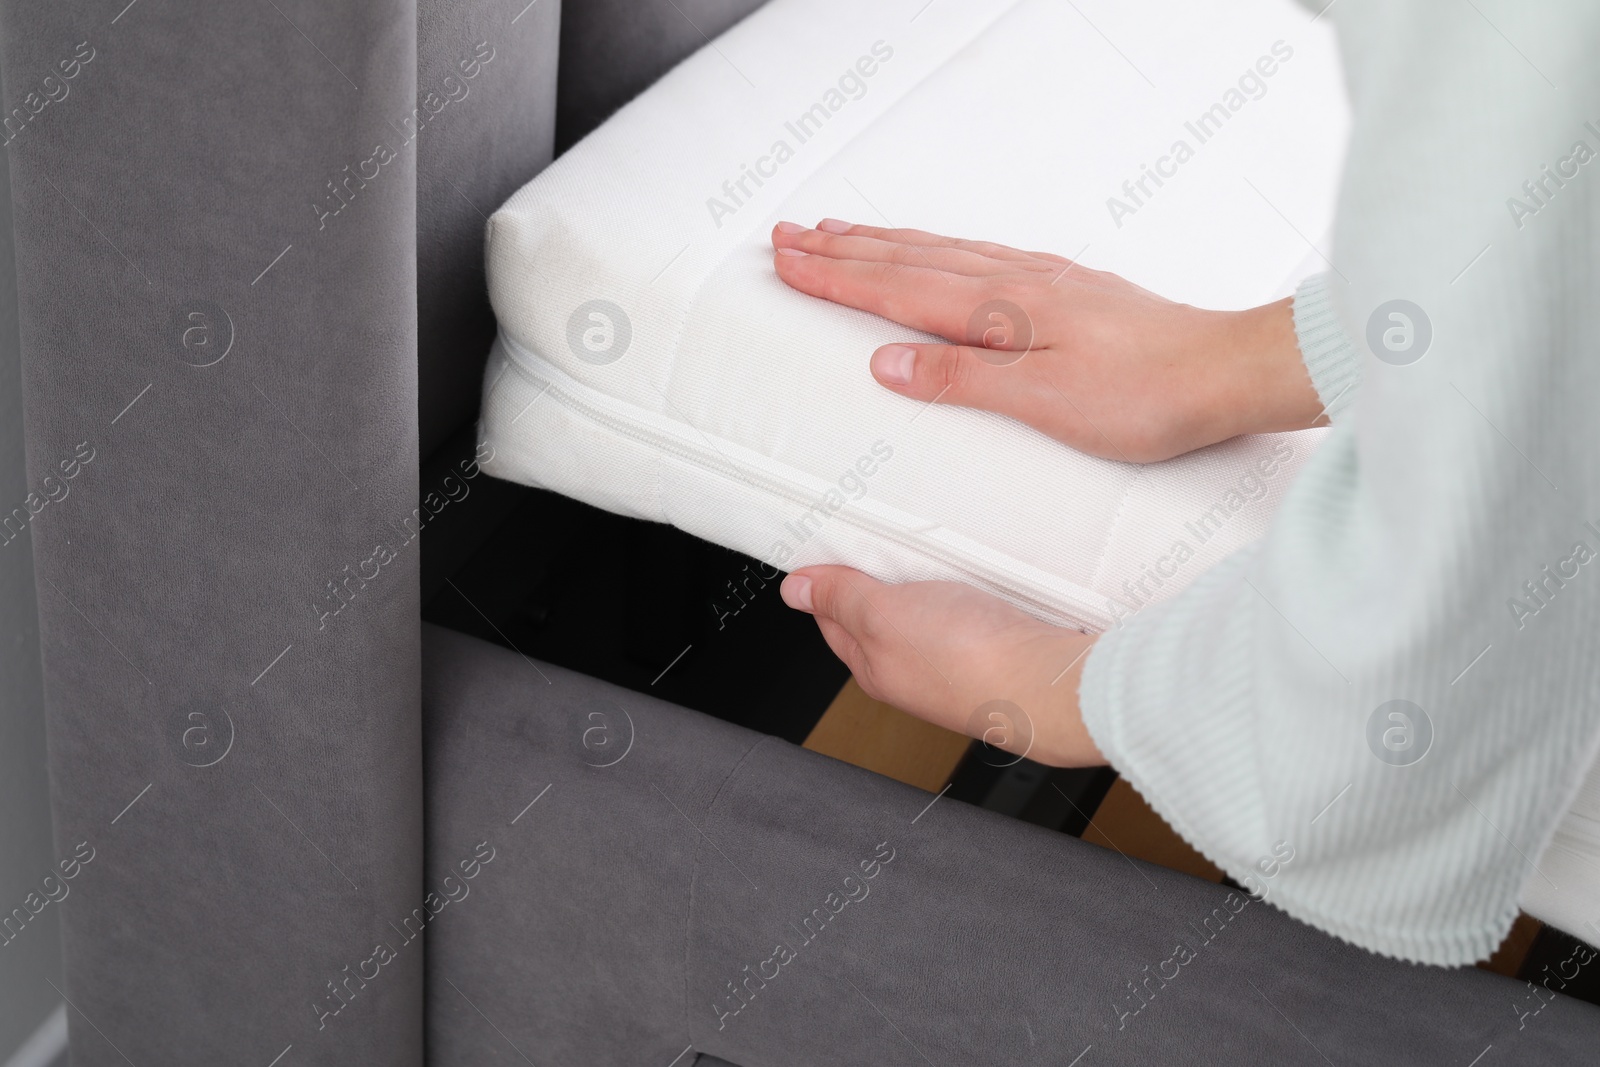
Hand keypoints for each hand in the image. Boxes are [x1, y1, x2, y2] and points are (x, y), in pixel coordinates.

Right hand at [772, 219, 1321, 462]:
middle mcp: (1017, 282)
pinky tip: (936, 250)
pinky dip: (938, 248)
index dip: (837, 277)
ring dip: (884, 242)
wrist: (1227, 372)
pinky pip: (979, 255)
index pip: (898, 289)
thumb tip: (888, 363)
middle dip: (844, 249)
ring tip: (840, 231)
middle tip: (789, 236)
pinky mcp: (1068, 289)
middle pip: (911, 259)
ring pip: (943, 251)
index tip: (786, 262)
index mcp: (1002, 310)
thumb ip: (962, 379)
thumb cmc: (1145, 397)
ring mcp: (1044, 280)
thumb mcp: (1044, 402)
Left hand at [780, 566, 1104, 767]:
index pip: (835, 619)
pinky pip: (974, 613)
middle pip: (885, 615)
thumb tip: (794, 591)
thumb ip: (840, 599)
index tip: (832, 546)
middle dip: (882, 576)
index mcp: (875, 667)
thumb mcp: (881, 616)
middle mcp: (915, 671)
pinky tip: (978, 572)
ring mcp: (960, 661)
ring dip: (931, 581)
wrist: (1049, 684)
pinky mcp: (1000, 650)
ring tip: (933, 548)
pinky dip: (970, 589)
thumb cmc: (967, 662)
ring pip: (933, 613)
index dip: (829, 581)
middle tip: (885, 536)